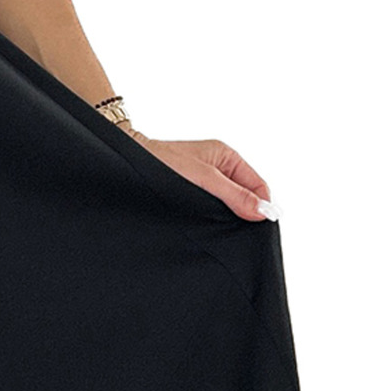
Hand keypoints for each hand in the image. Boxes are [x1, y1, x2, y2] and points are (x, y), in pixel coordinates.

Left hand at [128, 131, 279, 221]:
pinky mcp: (193, 194)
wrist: (128, 163)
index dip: (261, 206)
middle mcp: (219, 168)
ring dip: (229, 218)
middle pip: (246, 197)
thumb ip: (233, 195)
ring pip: (229, 205)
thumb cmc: (162, 161)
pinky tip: (209, 228)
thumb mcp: (204, 178)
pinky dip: (214, 219)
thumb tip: (263, 212)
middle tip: (241, 234)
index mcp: (228, 157)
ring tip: (222, 231)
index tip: (258, 226)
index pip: (258, 186)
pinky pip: (213, 209)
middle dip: (246, 214)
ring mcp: (207, 181)